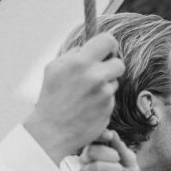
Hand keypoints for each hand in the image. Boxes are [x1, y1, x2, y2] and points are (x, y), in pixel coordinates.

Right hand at [24, 33, 124, 163]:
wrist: (51, 131)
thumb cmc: (51, 97)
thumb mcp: (54, 68)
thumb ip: (74, 54)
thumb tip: (89, 47)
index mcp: (80, 62)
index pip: (108, 40)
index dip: (109, 45)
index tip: (106, 51)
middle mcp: (95, 76)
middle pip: (119, 63)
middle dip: (111, 67)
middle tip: (100, 73)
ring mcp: (104, 94)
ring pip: (115, 82)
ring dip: (105, 86)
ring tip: (86, 95)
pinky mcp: (109, 109)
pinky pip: (111, 99)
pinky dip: (102, 101)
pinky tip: (88, 107)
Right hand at [78, 129, 140, 170]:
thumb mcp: (128, 159)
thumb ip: (120, 147)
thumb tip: (112, 133)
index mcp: (95, 147)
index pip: (91, 137)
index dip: (100, 135)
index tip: (110, 137)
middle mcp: (85, 158)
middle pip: (92, 151)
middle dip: (110, 156)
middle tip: (118, 161)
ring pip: (95, 167)